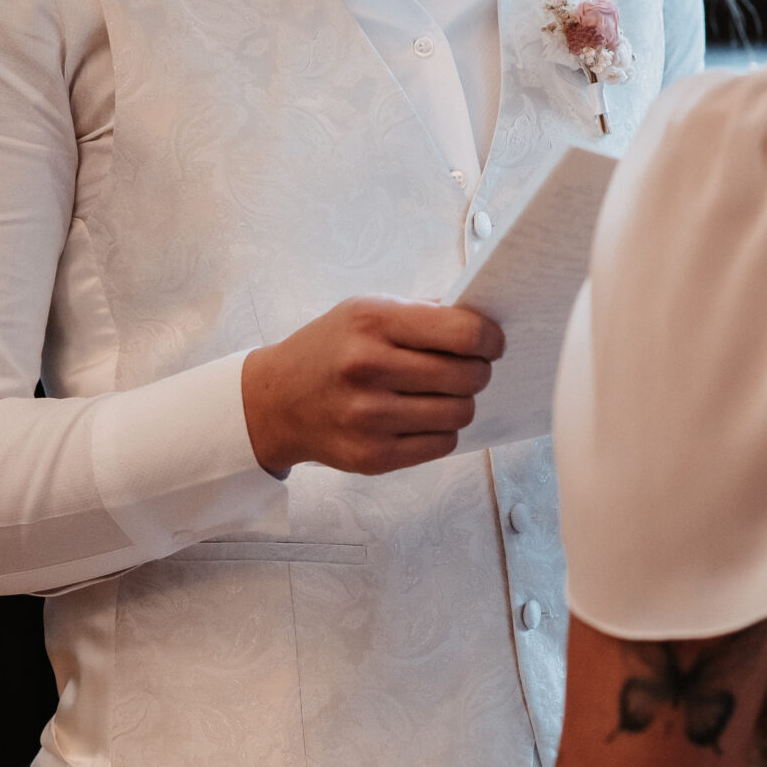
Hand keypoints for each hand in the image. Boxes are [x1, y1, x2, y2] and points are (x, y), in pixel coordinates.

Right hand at [241, 298, 505, 476]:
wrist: (276, 402)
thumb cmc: (329, 350)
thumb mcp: (365, 310)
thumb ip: (423, 313)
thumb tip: (482, 321)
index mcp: (373, 321)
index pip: (464, 333)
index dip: (490, 339)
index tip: (490, 342)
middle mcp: (369, 367)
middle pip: (469, 376)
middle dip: (477, 371)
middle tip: (465, 368)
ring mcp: (370, 416)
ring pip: (460, 413)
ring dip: (459, 402)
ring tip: (439, 393)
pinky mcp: (373, 455)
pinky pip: (442, 444)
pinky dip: (441, 430)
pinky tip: (421, 417)